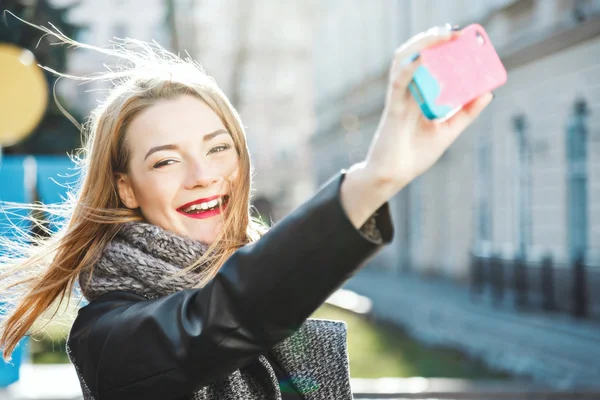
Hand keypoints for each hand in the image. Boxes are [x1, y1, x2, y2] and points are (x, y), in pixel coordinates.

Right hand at [364, 25, 493, 190]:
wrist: (393, 176)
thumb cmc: (414, 155)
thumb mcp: (448, 131)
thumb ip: (465, 113)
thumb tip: (487, 93)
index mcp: (419, 95)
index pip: (430, 64)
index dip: (443, 48)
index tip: (464, 38)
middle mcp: (408, 92)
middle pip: (417, 56)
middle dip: (434, 40)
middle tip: (457, 33)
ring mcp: (399, 98)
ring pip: (404, 61)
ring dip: (422, 44)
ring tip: (443, 35)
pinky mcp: (393, 108)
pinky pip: (399, 82)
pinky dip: (410, 67)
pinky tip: (424, 56)